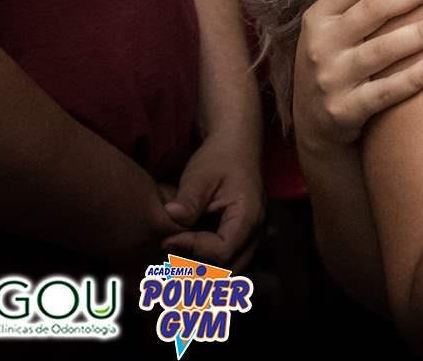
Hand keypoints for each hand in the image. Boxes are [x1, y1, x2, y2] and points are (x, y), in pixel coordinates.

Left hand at [161, 132, 265, 270]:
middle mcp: (255, 233)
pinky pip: (230, 265)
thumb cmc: (219, 158)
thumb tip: (170, 218)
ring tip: (176, 263)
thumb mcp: (200, 175)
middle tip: (169, 258)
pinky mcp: (243, 240)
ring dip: (204, 275)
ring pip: (232, 274)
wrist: (236, 146)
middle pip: (230, 272)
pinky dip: (210, 270)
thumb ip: (188, 200)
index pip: (221, 252)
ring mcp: (252, 238)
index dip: (192, 250)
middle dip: (198, 272)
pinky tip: (188, 261)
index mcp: (248, 217)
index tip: (168, 239)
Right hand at [294, 0, 422, 151]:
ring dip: (421, 32)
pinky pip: (384, 93)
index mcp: (319, 15)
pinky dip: (413, 79)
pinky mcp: (344, 111)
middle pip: (373, 10)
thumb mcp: (326, 17)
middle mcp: (321, 44)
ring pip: (381, 51)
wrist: (314, 127)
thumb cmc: (331, 59)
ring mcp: (331, 79)